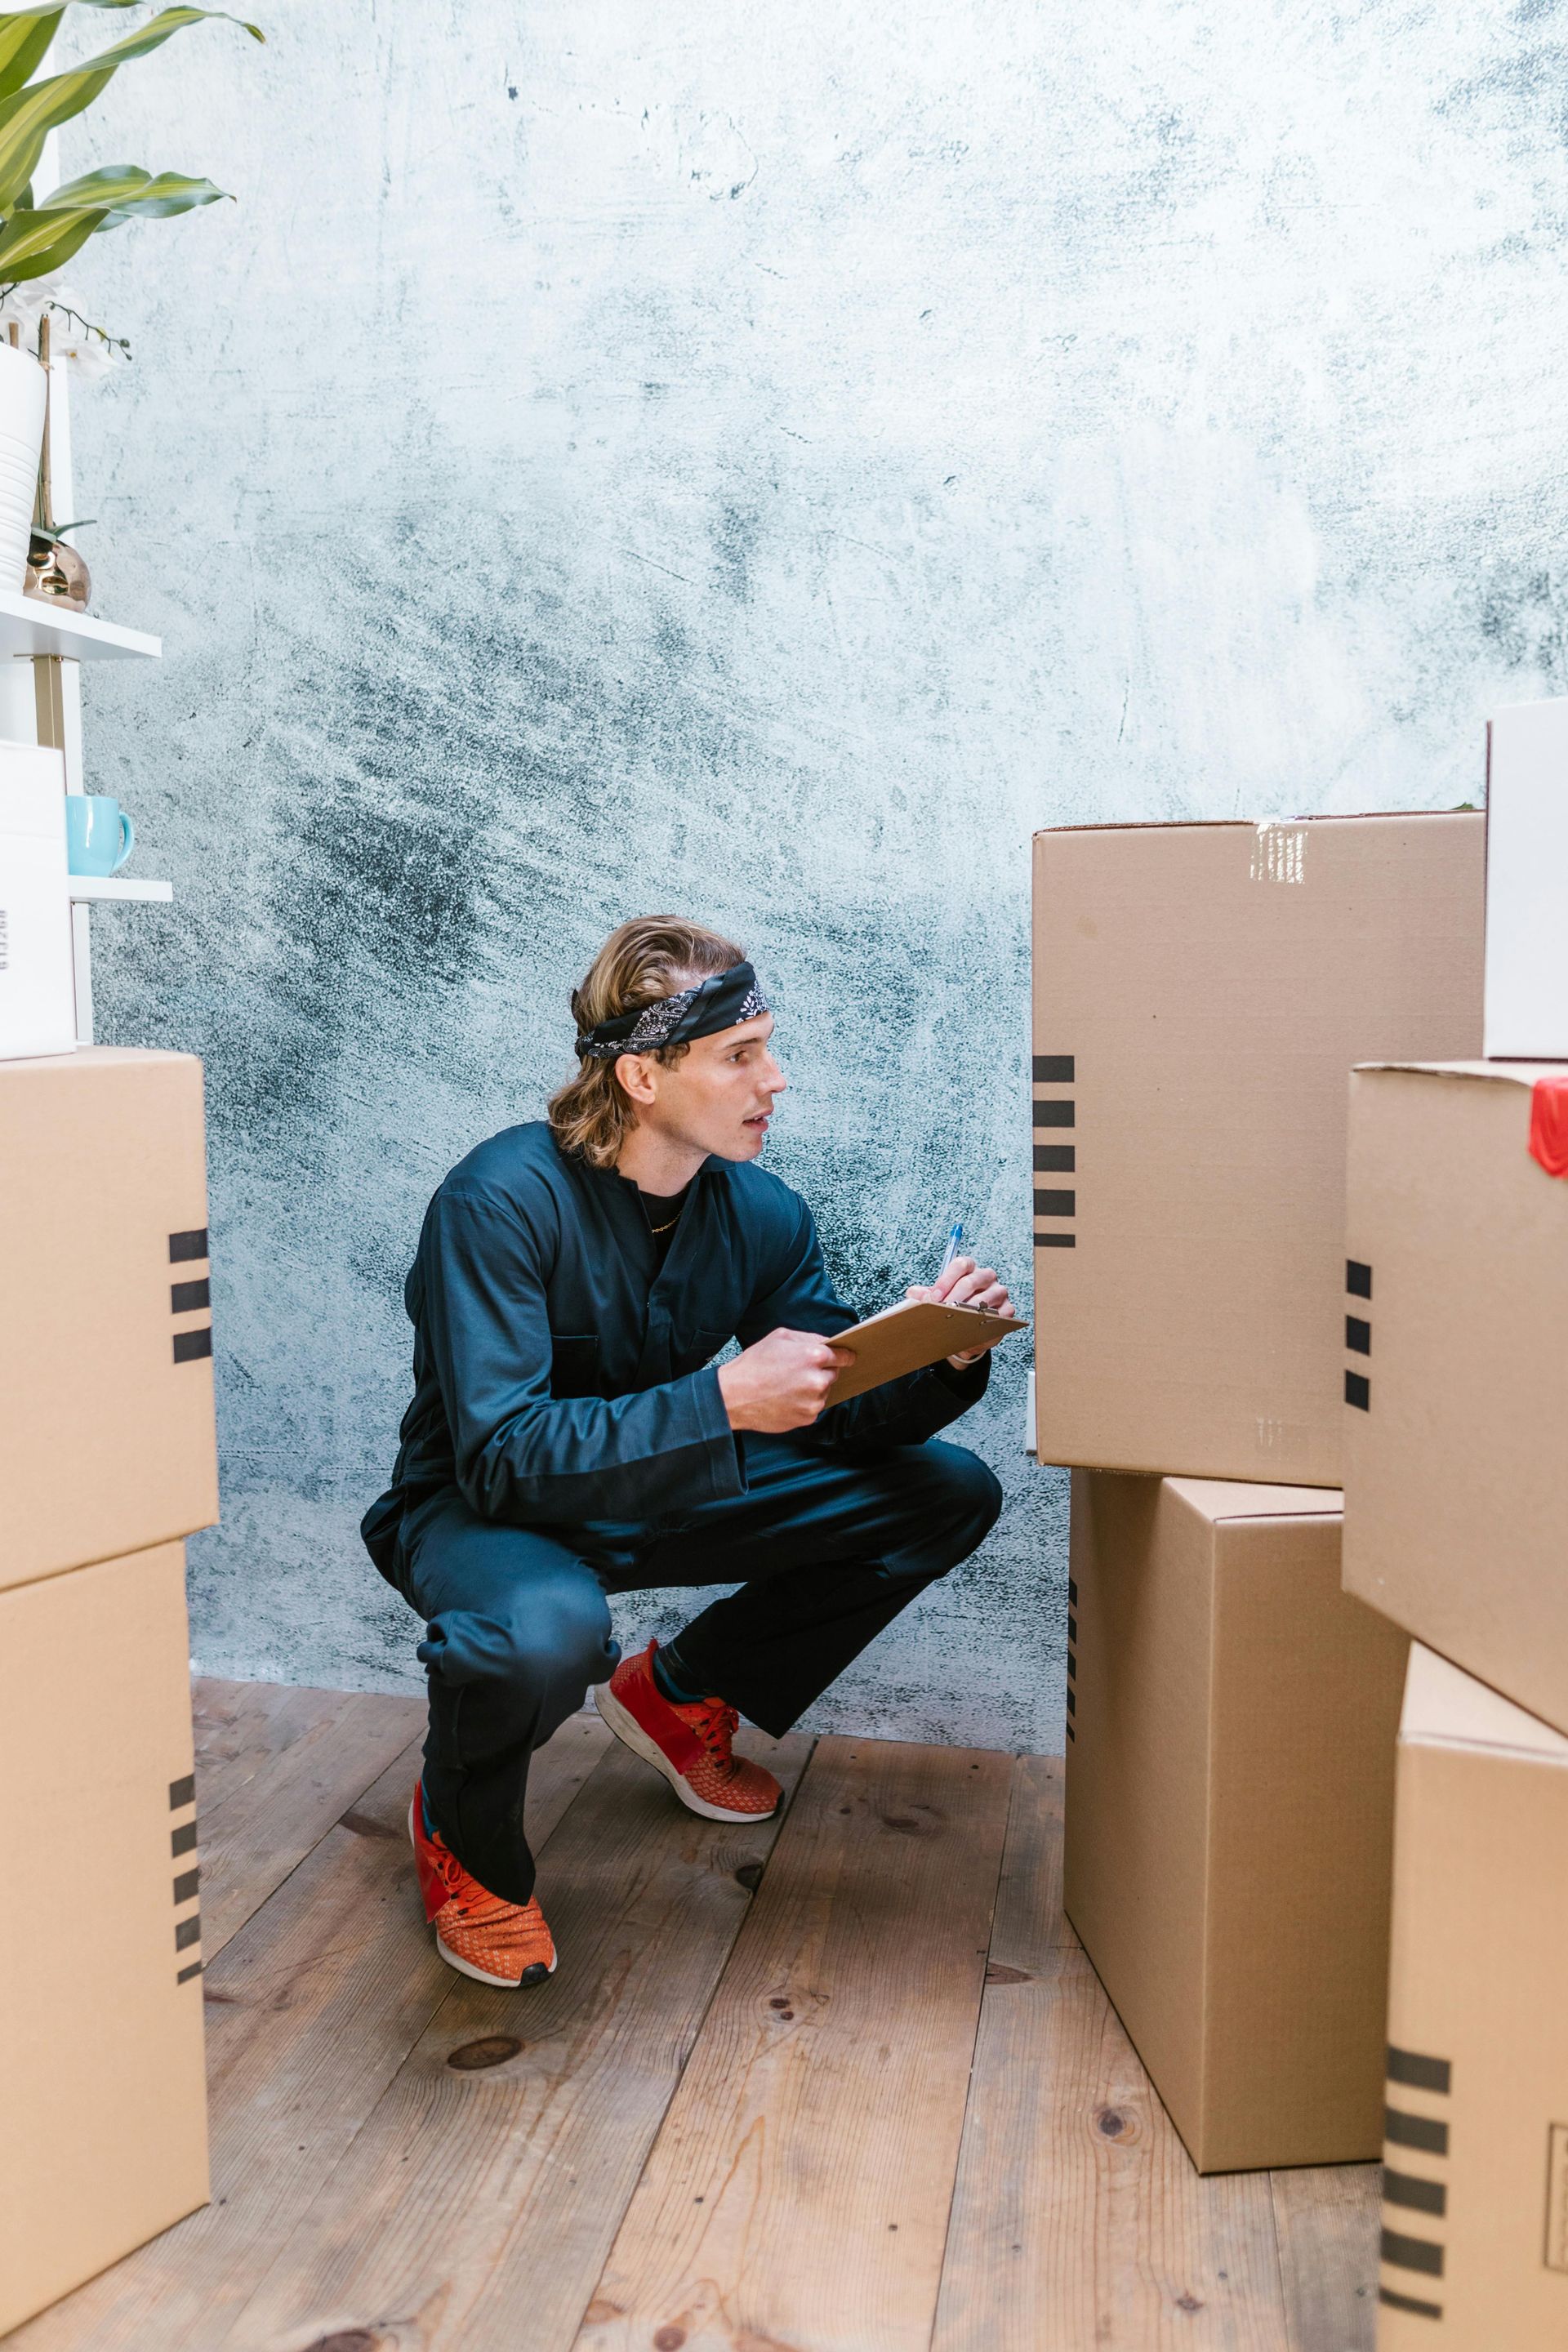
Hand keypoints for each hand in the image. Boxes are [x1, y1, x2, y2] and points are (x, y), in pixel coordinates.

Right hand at [717, 1325, 855, 1431]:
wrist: (733, 1396)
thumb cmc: (754, 1364)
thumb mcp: (780, 1337)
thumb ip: (809, 1338)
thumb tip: (828, 1343)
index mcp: (814, 1356)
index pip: (844, 1356)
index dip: (844, 1356)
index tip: (846, 1357)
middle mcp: (817, 1380)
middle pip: (834, 1374)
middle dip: (822, 1372)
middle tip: (800, 1371)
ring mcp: (813, 1401)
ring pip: (824, 1392)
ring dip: (813, 1388)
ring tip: (789, 1385)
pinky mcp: (807, 1418)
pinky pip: (814, 1407)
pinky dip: (805, 1403)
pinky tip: (787, 1398)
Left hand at [904, 1254, 1015, 1365]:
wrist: (970, 1328)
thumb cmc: (955, 1306)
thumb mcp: (940, 1299)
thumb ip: (927, 1295)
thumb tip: (912, 1293)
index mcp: (970, 1269)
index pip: (961, 1264)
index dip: (946, 1280)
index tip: (934, 1297)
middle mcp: (987, 1277)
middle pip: (971, 1281)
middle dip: (953, 1297)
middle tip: (941, 1311)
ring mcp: (999, 1292)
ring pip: (985, 1298)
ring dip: (967, 1310)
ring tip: (954, 1320)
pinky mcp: (1007, 1309)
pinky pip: (998, 1315)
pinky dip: (984, 1322)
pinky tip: (972, 1328)